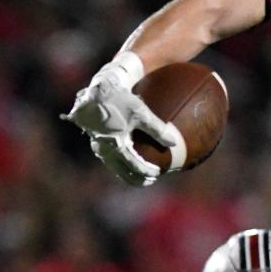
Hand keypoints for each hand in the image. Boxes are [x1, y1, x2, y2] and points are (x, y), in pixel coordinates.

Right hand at [62, 66, 179, 186]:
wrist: (96, 90)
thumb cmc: (119, 100)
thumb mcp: (140, 113)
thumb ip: (157, 129)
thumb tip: (174, 143)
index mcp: (116, 146)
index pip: (134, 166)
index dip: (147, 171)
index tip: (158, 173)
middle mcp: (105, 149)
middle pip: (122, 172)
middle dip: (136, 178)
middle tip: (149, 181)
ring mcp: (98, 145)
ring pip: (114, 166)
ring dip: (126, 172)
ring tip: (138, 173)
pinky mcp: (95, 138)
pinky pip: (108, 157)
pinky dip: (119, 162)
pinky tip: (125, 157)